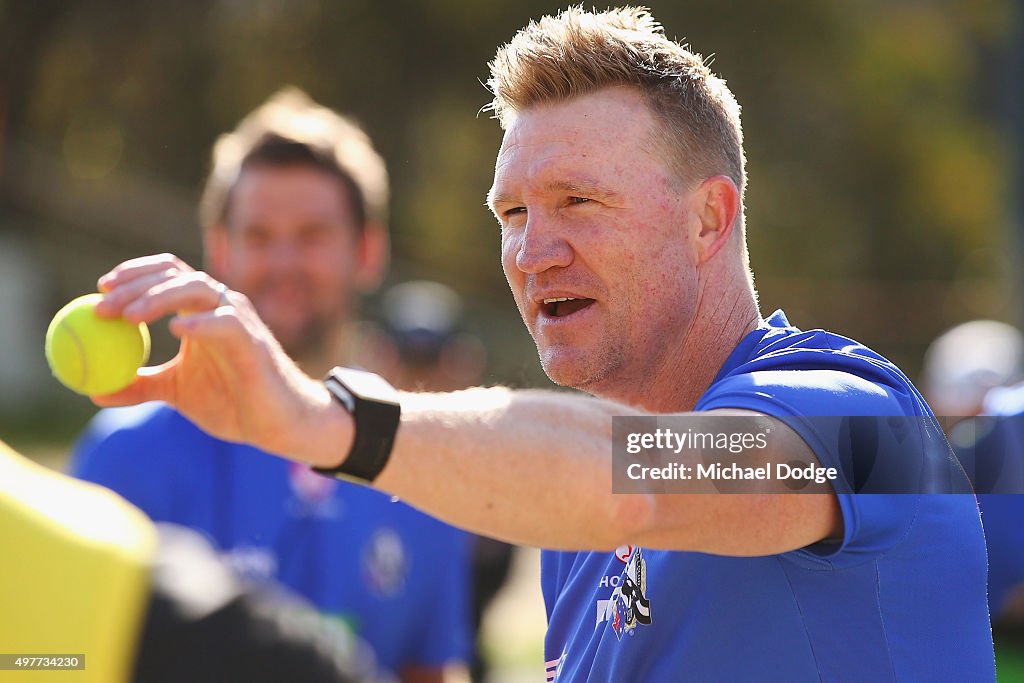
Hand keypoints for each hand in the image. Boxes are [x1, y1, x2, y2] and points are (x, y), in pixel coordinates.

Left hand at [93, 253, 351, 464]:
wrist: (276, 423)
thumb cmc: (232, 402)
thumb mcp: (176, 391)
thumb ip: (140, 384)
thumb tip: (94, 390)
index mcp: (202, 310)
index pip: (167, 274)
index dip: (133, 274)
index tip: (100, 290)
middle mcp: (221, 305)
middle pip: (176, 275)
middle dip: (136, 284)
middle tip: (103, 307)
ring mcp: (239, 320)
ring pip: (198, 288)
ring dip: (160, 297)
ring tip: (130, 317)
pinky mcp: (254, 341)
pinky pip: (227, 323)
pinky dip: (201, 323)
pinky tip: (175, 331)